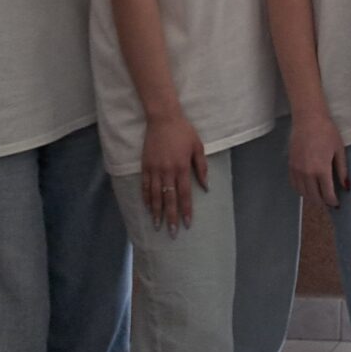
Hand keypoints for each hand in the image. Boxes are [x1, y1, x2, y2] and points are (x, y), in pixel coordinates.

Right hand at [142, 113, 208, 233]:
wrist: (163, 118)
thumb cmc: (184, 131)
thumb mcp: (198, 146)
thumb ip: (201, 167)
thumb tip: (205, 186)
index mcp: (182, 167)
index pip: (184, 194)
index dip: (186, 210)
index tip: (187, 224)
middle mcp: (168, 171)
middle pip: (169, 199)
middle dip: (171, 217)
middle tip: (171, 233)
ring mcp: (155, 169)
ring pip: (155, 195)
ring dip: (157, 212)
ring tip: (157, 225)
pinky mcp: (145, 166)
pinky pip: (145, 186)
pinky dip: (146, 198)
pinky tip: (148, 208)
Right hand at [288, 111, 349, 207]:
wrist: (308, 119)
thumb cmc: (327, 132)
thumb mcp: (339, 150)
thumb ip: (342, 171)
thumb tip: (346, 187)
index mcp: (321, 170)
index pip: (327, 194)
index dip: (333, 202)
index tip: (337, 204)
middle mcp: (307, 173)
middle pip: (314, 197)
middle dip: (323, 202)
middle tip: (329, 203)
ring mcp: (297, 170)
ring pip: (303, 193)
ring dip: (311, 198)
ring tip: (319, 197)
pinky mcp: (290, 166)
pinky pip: (294, 185)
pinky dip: (301, 190)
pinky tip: (308, 189)